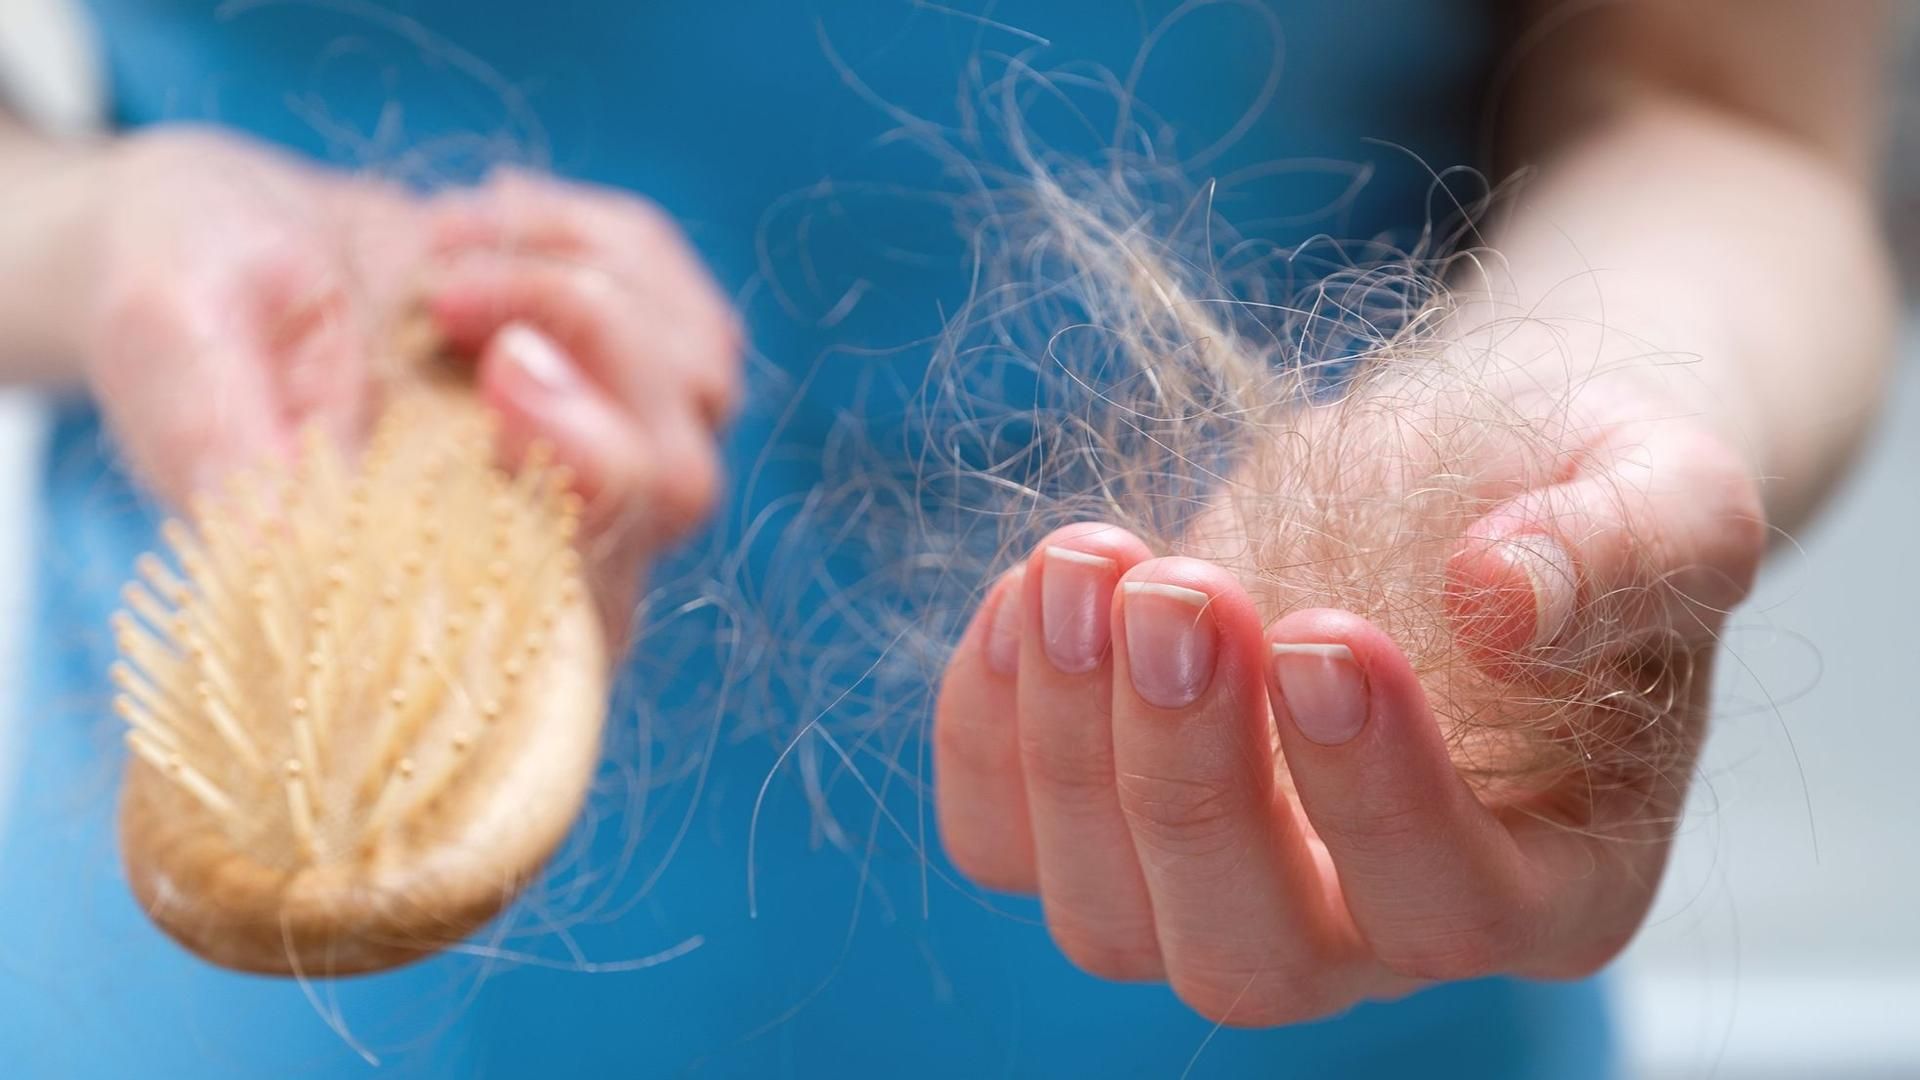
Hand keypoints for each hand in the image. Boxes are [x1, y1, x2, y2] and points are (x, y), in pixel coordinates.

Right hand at [76, 129, 740, 637]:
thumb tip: (281, 544)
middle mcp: (545, 554)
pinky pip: (694, 313)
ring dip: (578, 280)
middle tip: (452, 289)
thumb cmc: (185, 301)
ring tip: (440, 250)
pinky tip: (487, 229)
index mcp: (432, 595)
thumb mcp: (168, 345)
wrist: (222, 239)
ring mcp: (607, 466)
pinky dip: (600, 241)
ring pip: (697, 391)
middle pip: (676, 486)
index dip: (584, 495)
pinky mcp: (638, 381)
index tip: (501, 374)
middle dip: (590, 351)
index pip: (580, 607)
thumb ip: (216, 444)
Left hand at [932, 368, 1765, 1024]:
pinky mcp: (1108, 826)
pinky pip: (1003, 840)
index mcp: (1548, 881)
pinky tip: (1029, 589)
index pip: (1450, 907)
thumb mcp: (1665, 489)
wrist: (1461, 473)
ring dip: (1066, 744)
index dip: (1376, 794)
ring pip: (1106, 919)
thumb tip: (1497, 602)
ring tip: (1087, 561)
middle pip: (1251, 957)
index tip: (1323, 633)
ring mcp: (1225, 890)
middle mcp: (1374, 930)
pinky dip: (984, 729)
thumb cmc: (1572, 496)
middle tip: (1181, 592)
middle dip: (1189, 784)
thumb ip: (1624, 550)